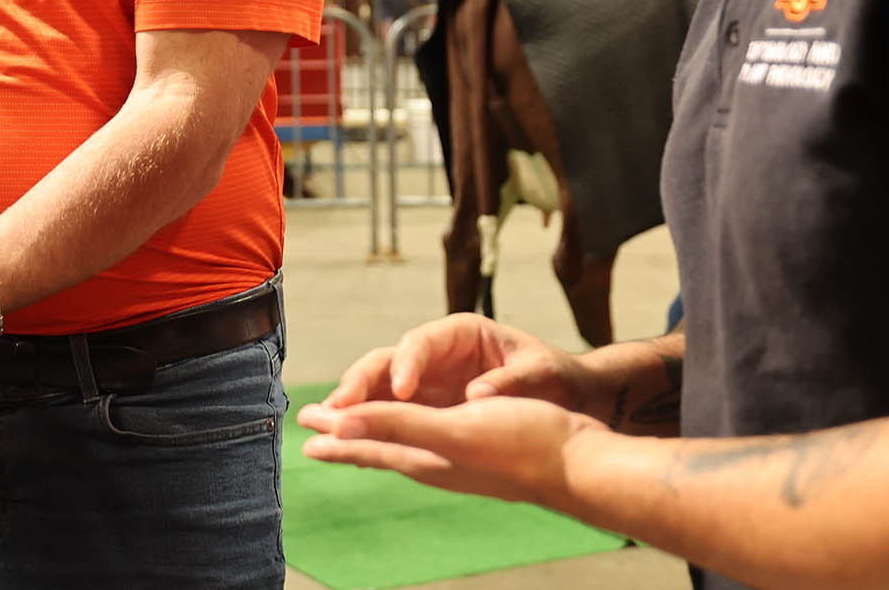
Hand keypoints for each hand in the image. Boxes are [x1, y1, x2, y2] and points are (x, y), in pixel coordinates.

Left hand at [298, 394, 597, 506]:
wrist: (582, 464)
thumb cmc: (524, 443)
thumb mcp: (453, 428)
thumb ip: (396, 424)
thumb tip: (340, 424)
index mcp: (423, 454)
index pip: (365, 445)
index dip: (335, 435)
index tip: (305, 428)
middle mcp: (437, 460)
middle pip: (381, 446)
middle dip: (349, 434)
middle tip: (317, 430)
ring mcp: (462, 458)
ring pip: (407, 443)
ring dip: (378, 431)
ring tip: (361, 430)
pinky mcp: (485, 449)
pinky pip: (435, 438)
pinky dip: (415, 429)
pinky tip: (425, 431)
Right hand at [323, 313, 595, 413]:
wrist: (568, 396)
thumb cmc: (556, 377)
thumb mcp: (541, 374)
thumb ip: (511, 382)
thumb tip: (476, 395)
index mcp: (462, 333)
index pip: (421, 343)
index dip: (407, 365)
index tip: (402, 390)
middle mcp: (436, 354)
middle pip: (387, 362)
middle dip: (361, 383)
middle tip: (338, 406)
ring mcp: (427, 381)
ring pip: (378, 387)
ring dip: (352, 405)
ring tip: (324, 423)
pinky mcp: (425, 406)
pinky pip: (387, 412)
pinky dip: (366, 424)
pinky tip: (343, 443)